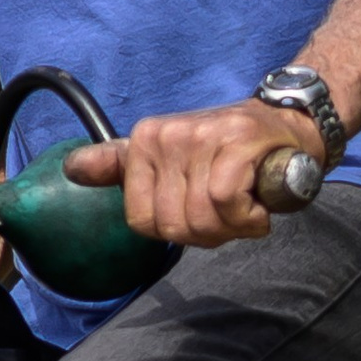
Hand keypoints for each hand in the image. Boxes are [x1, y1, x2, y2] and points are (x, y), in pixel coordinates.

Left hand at [67, 100, 325, 247]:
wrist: (289, 126)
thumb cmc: (229, 151)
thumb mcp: (168, 155)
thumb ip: (120, 164)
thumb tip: (72, 169)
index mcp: (143, 140)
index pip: (142, 222)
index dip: (178, 231)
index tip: (201, 211)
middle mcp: (165, 135)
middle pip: (172, 226)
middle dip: (208, 233)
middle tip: (231, 212)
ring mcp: (198, 136)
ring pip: (200, 218)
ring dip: (232, 228)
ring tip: (246, 206)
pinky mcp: (233, 143)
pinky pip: (226, 204)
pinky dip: (248, 218)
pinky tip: (258, 205)